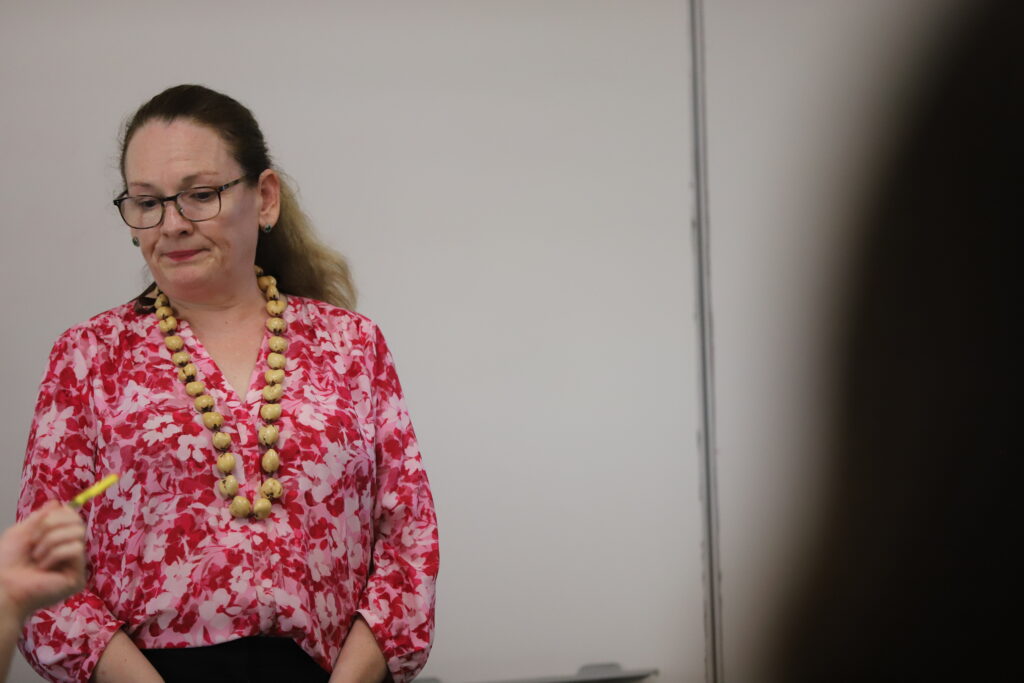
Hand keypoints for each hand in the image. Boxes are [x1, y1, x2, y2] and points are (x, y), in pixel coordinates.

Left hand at [0, 501, 86, 622]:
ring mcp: (75, 565)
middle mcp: (70, 551)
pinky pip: (76, 549)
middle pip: (78, 521)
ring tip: (36, 556)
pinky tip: (43, 567)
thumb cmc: (6, 563)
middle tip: (34, 540)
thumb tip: (58, 502)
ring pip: (78, 533)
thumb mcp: (21, 533)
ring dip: (51, 541)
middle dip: (51, 525)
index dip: (59, 514)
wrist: (1, 587)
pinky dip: (55, 554)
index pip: (72, 517)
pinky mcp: (78, 577)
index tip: (39, 523)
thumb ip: (40, 517)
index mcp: (58, 541)